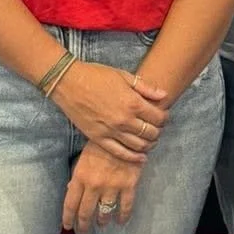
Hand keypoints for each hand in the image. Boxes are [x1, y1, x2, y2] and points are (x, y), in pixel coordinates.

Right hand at [51, 61, 169, 161]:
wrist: (69, 83)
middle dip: (158, 132)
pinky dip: (133, 157)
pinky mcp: (98, 138)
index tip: (163, 116)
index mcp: (132, 103)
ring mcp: (111, 131)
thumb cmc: (96, 75)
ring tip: (150, 141)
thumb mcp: (123, 76)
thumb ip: (145, 88)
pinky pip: (119, 153)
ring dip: (149, 145)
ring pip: (138, 146)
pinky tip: (140, 157)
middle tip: (157, 128)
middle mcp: (124, 120)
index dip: (164, 118)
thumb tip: (164, 95)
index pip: (158, 117)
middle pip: (151, 133)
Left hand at [63, 147, 142, 231]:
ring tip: (102, 223)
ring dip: (102, 220)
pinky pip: (125, 207)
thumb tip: (70, 191)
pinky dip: (123, 216)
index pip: (70, 204)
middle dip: (83, 224)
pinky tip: (121, 221)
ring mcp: (112, 187)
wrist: (123, 134)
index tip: (68, 226)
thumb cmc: (100, 145)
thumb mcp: (83, 158)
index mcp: (80, 177)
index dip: (68, 218)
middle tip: (84, 231)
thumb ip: (77, 176)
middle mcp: (94, 185)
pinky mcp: (128, 186)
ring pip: (105, 212)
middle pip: (86, 212)